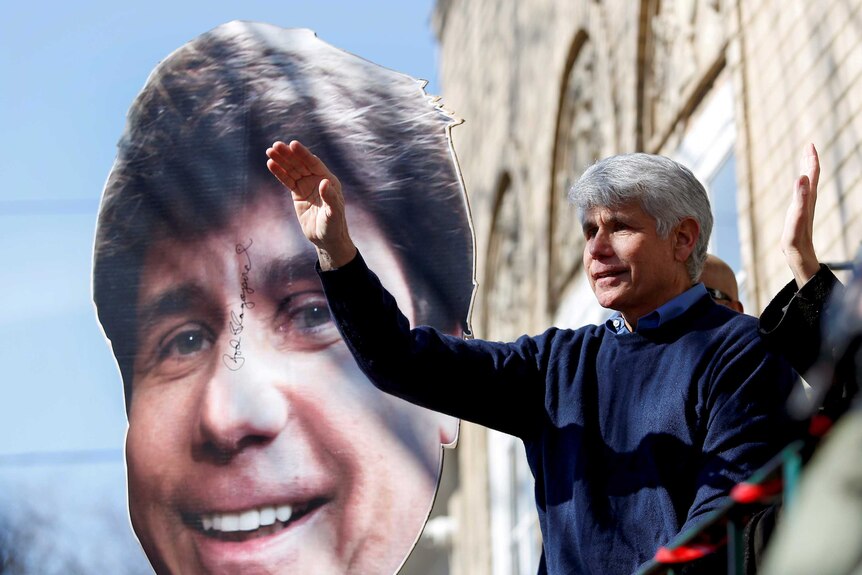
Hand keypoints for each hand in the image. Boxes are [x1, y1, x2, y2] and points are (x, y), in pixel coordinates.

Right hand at [266, 140, 356, 268]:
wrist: (326, 239)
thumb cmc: (334, 226)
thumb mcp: (333, 213)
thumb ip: (330, 198)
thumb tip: (324, 182)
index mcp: (328, 180)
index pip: (314, 163)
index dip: (303, 154)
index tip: (292, 144)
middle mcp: (317, 180)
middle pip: (301, 164)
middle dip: (289, 155)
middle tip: (276, 145)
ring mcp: (307, 186)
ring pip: (292, 170)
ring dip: (281, 160)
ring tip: (269, 151)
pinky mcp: (298, 194)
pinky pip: (287, 180)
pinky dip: (279, 173)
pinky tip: (270, 164)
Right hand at [781, 143, 820, 287]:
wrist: (799, 252)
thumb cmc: (797, 235)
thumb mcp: (797, 214)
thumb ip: (800, 196)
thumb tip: (801, 176)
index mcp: (809, 196)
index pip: (812, 172)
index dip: (811, 158)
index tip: (809, 144)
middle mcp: (809, 198)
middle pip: (812, 175)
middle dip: (810, 160)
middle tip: (808, 146)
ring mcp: (805, 205)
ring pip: (808, 182)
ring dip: (806, 170)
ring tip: (804, 160)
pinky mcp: (799, 211)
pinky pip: (802, 192)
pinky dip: (800, 183)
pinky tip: (798, 185)